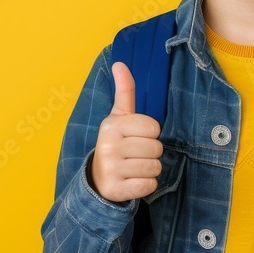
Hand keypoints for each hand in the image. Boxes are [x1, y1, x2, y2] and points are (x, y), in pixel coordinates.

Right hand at [90, 62, 163, 202]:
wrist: (97, 178)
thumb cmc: (115, 143)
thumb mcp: (118, 116)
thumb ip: (124, 91)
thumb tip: (120, 63)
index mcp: (111, 125)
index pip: (153, 127)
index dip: (150, 134)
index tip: (135, 137)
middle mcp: (108, 146)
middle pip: (156, 148)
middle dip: (150, 153)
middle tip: (134, 155)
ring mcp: (111, 169)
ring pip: (154, 168)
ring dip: (149, 170)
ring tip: (133, 168)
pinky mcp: (116, 189)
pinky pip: (149, 186)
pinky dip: (146, 185)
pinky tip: (132, 181)